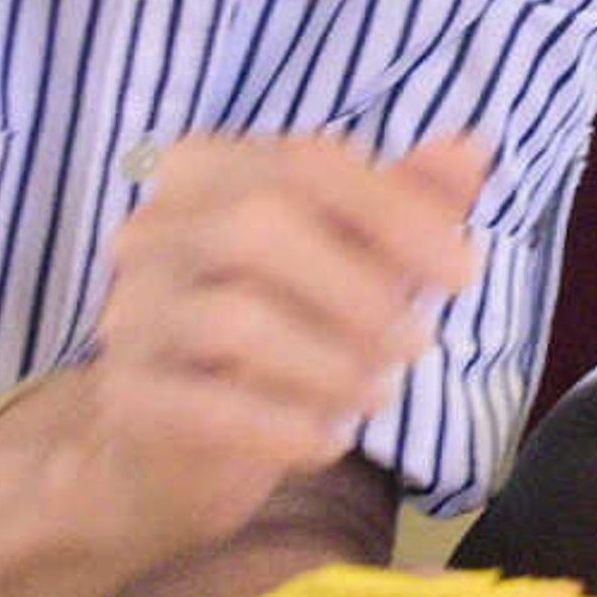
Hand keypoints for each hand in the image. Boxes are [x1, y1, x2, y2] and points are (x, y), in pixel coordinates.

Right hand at [72, 128, 488, 558]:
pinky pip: (207, 406)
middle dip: (360, 288)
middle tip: (419, 343)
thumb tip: (471, 149)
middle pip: (259, 228)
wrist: (170, 447)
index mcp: (207, 170)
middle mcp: (153, 230)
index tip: (464, 272)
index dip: (397, 212)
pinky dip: (283, 426)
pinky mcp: (126, 395)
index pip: (307, 162)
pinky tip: (329, 443)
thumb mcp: (345, 258)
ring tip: (376, 395)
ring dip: (329, 363)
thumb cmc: (272, 330)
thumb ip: (403, 204)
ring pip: (234, 320)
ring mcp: (130, 312)